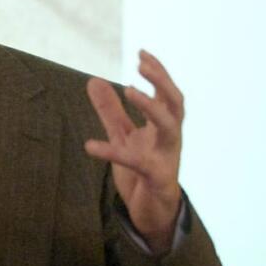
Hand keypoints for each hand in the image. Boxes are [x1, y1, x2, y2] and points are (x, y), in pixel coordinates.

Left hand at [84, 50, 183, 253]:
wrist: (151, 213)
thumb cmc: (142, 172)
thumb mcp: (122, 136)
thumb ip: (110, 111)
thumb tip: (93, 80)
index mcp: (163, 127)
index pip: (167, 94)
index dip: (158, 73)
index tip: (142, 52)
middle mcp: (169, 139)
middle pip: (176, 104)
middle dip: (162, 81)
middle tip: (142, 63)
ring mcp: (166, 158)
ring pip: (170, 127)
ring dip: (150, 107)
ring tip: (128, 89)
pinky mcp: (155, 178)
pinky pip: (135, 161)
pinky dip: (111, 151)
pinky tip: (89, 145)